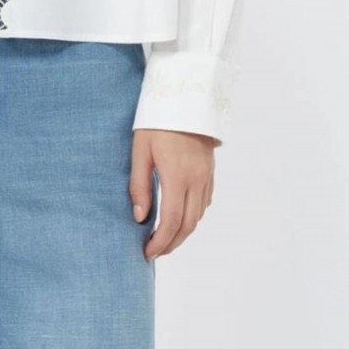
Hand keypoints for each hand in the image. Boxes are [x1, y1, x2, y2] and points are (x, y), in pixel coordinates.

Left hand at [129, 128, 215, 258]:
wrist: (184, 96)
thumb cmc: (157, 122)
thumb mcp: (141, 150)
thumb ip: (139, 185)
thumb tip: (139, 218)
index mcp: (177, 176)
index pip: (171, 221)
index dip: (160, 242)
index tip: (147, 252)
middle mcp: (196, 180)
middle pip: (188, 225)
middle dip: (171, 243)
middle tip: (154, 251)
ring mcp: (206, 176)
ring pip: (199, 216)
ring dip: (183, 232)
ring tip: (165, 238)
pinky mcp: (210, 171)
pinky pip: (205, 202)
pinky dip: (193, 216)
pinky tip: (181, 216)